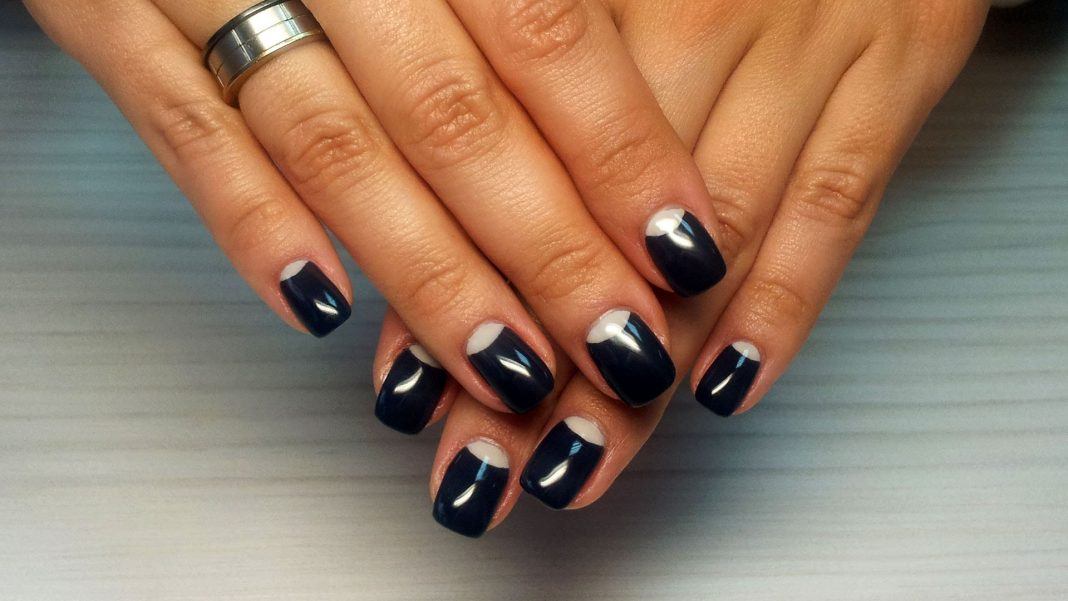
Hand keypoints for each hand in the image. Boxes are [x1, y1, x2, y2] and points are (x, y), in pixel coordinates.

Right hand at [24, 0, 729, 417]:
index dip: (618, 149)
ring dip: (427, 272)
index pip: (543, 34)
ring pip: (335, 146)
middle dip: (546, 247)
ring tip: (508, 368)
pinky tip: (322, 307)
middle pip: (454, 115)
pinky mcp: (106, 14)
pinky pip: (181, 132)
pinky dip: (252, 222)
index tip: (684, 248)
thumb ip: (511, 2)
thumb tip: (633, 115)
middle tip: (620, 346)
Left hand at [369, 0, 990, 535]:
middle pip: (605, 221)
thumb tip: (437, 232)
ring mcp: (800, 46)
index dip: (458, 287)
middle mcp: (692, 16)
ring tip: (584, 457)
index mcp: (587, 0)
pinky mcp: (892, 69)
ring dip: (646, 364)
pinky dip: (783, 306)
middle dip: (543, 359)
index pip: (509, 167)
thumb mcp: (596, 0)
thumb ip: (526, 97)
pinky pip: (835, 207)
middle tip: (490, 460)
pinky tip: (725, 385)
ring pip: (712, 237)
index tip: (417, 388)